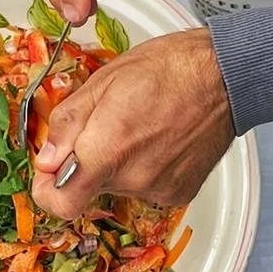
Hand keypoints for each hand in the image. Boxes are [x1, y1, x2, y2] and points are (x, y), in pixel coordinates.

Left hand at [30, 26, 232, 218]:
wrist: (226, 76)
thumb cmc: (168, 68)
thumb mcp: (103, 81)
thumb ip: (68, 125)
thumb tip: (47, 159)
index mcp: (107, 150)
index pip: (61, 203)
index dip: (47, 190)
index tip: (49, 173)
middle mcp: (133, 178)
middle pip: (90, 187)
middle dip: (87, 162)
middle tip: (106, 126)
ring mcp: (158, 189)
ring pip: (118, 186)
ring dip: (118, 163)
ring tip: (140, 126)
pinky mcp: (180, 193)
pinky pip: (146, 188)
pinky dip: (145, 168)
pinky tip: (159, 139)